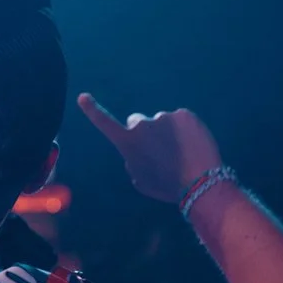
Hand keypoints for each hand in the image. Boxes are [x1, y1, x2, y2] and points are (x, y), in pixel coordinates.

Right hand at [77, 93, 225, 205]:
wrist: (199, 182)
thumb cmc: (166, 186)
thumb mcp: (140, 179)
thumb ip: (133, 161)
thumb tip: (137, 151)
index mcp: (127, 142)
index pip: (104, 122)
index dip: (92, 110)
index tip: (83, 96)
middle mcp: (141, 125)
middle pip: (138, 122)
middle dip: (145, 132)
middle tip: (160, 151)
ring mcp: (164, 117)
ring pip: (163, 123)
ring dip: (168, 133)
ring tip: (181, 153)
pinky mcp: (184, 114)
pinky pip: (181, 120)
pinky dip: (186, 130)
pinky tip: (193, 146)